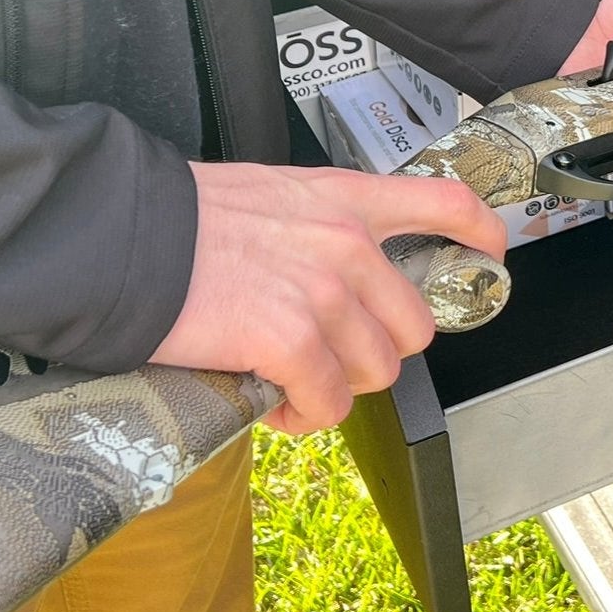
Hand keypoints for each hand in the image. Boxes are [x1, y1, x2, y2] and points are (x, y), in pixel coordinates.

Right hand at [150, 163, 506, 433]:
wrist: (122, 236)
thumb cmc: (179, 219)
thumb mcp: (267, 195)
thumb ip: (314, 227)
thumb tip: (327, 276)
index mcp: (344, 199)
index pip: (444, 203)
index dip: (481, 234)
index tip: (491, 253)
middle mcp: (347, 243)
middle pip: (413, 324)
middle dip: (375, 352)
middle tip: (328, 358)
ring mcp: (323, 292)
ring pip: (375, 371)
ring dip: (336, 388)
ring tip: (292, 383)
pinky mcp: (291, 339)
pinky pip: (325, 402)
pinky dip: (302, 416)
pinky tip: (273, 405)